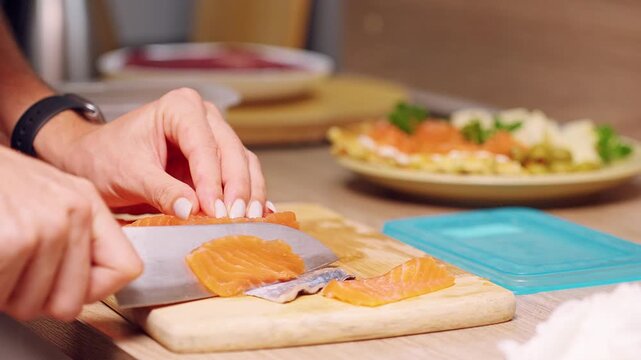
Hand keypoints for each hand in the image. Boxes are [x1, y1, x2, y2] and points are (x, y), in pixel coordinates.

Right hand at [0, 147, 141, 320]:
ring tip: (1, 257)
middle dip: (38, 300)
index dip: (93, 291)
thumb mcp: (45, 199)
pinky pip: (3, 296)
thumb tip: (88, 289)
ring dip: (7, 292)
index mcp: (87, 203)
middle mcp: (73, 212)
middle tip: (18, 276)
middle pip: (73, 300)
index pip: (126, 268)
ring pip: (34, 305)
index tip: (73, 291)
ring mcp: (46, 225)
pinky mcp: (15, 239)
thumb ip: (74, 239)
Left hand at [36, 88, 267, 218]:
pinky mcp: (217, 161)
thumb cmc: (105, 158)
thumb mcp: (130, 175)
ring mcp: (214, 138)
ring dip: (249, 193)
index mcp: (180, 107)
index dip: (212, 180)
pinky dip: (249, 195)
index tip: (214, 210)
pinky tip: (259, 214)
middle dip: (237, 188)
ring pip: (243, 164)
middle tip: (236, 218)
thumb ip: (162, 191)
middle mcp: (204, 117)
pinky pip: (241, 176)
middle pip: (231, 153)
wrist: (94, 162)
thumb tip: (193, 210)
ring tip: (249, 220)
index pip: (204, 145)